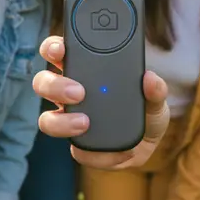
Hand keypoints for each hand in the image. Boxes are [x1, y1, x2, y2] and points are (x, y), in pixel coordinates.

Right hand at [31, 35, 168, 168]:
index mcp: (85, 71)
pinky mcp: (79, 146)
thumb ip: (156, 89)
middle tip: (78, 92)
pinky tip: (112, 150)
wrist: (150, 144)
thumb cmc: (146, 111)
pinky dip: (92, 151)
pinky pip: (74, 150)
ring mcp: (70, 120)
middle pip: (43, 83)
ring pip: (47, 119)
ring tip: (84, 123)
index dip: (53, 47)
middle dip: (54, 85)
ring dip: (62, 122)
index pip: (59, 53)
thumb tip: (150, 80)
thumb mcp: (156, 98)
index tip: (59, 50)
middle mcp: (70, 93)